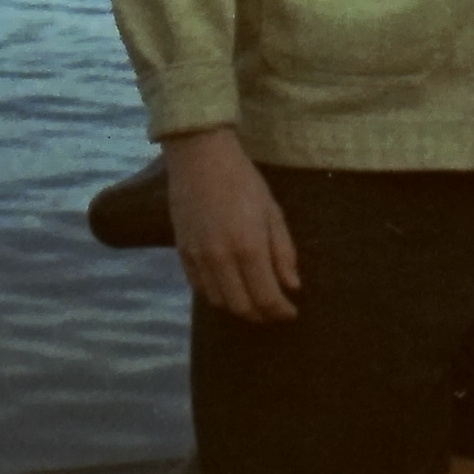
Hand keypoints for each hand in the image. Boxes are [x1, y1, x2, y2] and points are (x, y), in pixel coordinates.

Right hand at [163, 127, 301, 322]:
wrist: (200, 158)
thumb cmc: (243, 180)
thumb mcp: (273, 211)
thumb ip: (283, 252)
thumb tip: (292, 286)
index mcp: (249, 247)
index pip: (266, 297)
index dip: (280, 311)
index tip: (291, 312)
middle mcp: (221, 259)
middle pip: (242, 307)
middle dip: (262, 315)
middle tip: (274, 310)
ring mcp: (198, 258)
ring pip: (219, 302)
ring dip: (239, 307)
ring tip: (253, 299)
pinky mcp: (182, 253)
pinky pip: (199, 288)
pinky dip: (217, 294)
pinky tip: (229, 286)